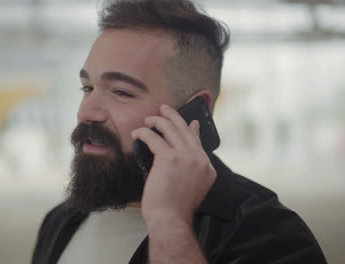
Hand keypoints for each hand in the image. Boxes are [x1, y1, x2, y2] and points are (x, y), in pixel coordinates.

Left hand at [131, 104, 216, 225]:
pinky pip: (154, 138)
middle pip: (185, 129)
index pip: (197, 141)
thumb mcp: (193, 187)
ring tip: (148, 120)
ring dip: (157, 121)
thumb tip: (185, 155)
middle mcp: (199, 159)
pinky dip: (143, 133)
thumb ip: (192, 169)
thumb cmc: (177, 208)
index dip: (190, 129)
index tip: (188, 122)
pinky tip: (137, 133)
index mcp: (207, 167)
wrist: (171, 219)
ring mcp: (186, 157)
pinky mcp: (169, 158)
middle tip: (163, 109)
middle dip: (172, 116)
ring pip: (170, 129)